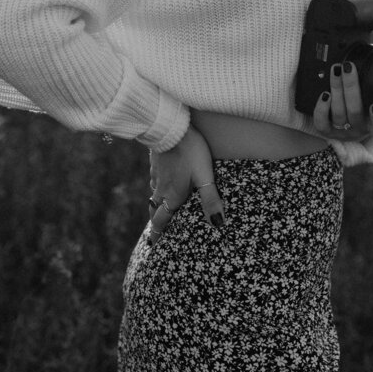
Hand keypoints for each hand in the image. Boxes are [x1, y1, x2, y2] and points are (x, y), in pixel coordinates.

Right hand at [147, 125, 224, 243]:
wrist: (170, 127)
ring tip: (160, 208)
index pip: (161, 220)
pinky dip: (157, 185)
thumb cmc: (190, 152)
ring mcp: (156, 174)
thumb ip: (210, 199)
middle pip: (155, 210)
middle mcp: (161, 188)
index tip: (154, 244)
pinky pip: (155, 178)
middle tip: (156, 231)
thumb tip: (218, 224)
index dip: (158, 233)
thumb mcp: (204, 176)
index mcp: (173, 196)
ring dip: (156, 203)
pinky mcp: (155, 161)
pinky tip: (162, 180)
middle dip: (156, 221)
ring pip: (154, 194)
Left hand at [311, 61, 372, 145]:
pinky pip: (321, 123)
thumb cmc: (365, 109)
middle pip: (355, 111)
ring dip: (336, 89)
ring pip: (338, 113)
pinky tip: (325, 94)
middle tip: (348, 67)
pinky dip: (322, 108)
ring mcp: (343, 132)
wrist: (350, 130)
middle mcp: (360, 129)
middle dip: (351, 87)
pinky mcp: (327, 132)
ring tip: (336, 70)